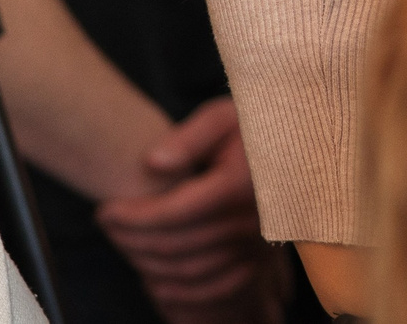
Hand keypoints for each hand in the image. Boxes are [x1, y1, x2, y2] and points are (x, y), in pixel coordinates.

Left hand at [95, 98, 266, 320]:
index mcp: (241, 184)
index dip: (132, 217)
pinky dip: (179, 291)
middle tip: (107, 224)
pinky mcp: (258, 262)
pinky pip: (213, 291)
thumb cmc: (257, 125)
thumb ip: (189, 136)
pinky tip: (153, 277)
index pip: (173, 212)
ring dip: (148, 265)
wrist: (301, 145)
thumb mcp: (226, 114)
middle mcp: (251, 222)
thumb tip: (153, 164)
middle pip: (176, 246)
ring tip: (124, 244)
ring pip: (189, 272)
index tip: (105, 210)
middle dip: (131, 239)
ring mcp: (257, 247)